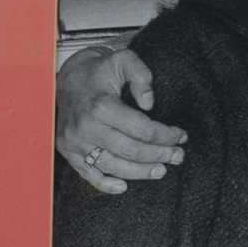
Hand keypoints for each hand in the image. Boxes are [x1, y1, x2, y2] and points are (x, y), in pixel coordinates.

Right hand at [55, 45, 187, 193]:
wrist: (65, 78)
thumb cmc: (99, 69)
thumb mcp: (122, 60)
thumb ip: (140, 74)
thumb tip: (149, 103)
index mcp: (101, 106)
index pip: (142, 129)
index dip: (166, 135)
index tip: (181, 136)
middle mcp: (86, 127)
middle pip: (130, 151)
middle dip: (159, 155)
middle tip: (178, 156)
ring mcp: (75, 142)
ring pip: (113, 166)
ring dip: (140, 172)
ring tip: (161, 170)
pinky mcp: (69, 152)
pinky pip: (88, 174)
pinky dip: (106, 184)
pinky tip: (124, 186)